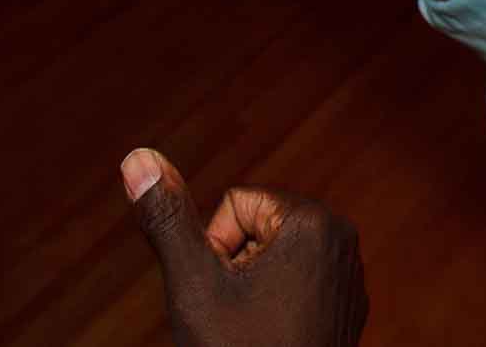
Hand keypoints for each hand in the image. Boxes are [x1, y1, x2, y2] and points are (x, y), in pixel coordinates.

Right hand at [122, 147, 367, 346]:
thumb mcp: (194, 283)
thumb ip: (168, 218)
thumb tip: (136, 157)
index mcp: (316, 222)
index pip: (238, 204)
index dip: (216, 250)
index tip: (232, 295)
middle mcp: (343, 239)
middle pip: (255, 229)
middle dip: (234, 269)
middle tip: (245, 320)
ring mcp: (349, 275)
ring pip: (269, 261)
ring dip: (250, 291)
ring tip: (259, 332)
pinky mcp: (346, 306)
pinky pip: (291, 287)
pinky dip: (273, 309)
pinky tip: (275, 340)